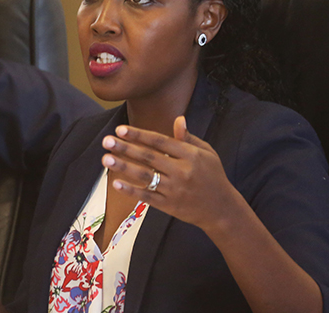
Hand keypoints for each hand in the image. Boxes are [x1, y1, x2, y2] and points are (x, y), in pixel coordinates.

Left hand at [101, 116, 244, 233]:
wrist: (222, 209)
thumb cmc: (213, 176)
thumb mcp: (207, 153)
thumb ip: (189, 138)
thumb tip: (178, 119)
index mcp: (191, 155)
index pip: (160, 141)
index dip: (140, 135)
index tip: (121, 129)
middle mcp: (182, 171)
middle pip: (149, 157)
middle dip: (126, 148)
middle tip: (107, 140)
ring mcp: (175, 190)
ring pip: (146, 176)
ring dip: (124, 167)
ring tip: (106, 159)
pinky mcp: (169, 206)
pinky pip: (147, 197)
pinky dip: (132, 190)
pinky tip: (117, 183)